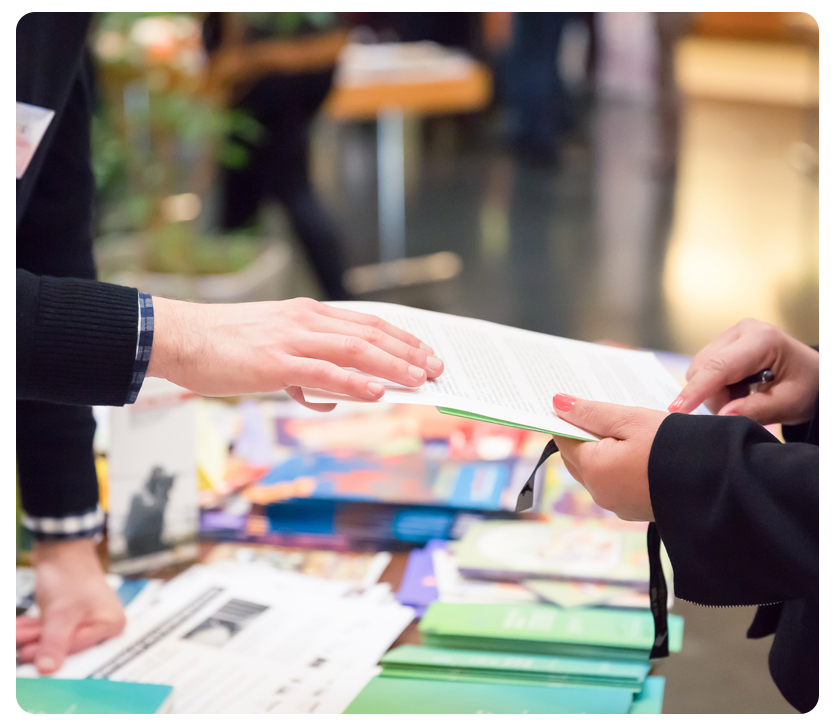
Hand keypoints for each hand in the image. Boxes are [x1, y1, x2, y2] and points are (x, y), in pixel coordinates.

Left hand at [16, 539, 125, 673]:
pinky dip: (36, 628)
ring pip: (57, 637)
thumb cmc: (70, 575)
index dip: (53, 654)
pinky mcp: (73, 614)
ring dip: (33, 636)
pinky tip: (20, 627)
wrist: (62, 548)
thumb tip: (47, 669)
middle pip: (68, 646)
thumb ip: (55, 643)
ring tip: (16, 633)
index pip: (80, 649)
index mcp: (111, 624)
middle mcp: (103, 623)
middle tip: (19, 645)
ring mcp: (88, 618)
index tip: (29, 655)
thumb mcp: (61, 613)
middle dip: (40, 644)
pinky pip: (53, 628)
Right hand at [147, 297, 443, 410]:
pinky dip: (354, 381)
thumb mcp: (271, 350)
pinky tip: (376, 392)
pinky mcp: (276, 361)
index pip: (366, 322)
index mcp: (307, 314)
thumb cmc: (223, 345)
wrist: (180, 336)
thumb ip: (303, 371)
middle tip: (436, 367)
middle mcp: (306, 320)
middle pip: (370, 333)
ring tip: (419, 380)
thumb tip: (326, 398)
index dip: (400, 336)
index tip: (424, 351)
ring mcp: (292, 339)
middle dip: (408, 351)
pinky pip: (323, 371)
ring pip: (355, 349)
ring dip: (392, 365)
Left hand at [551, 393, 667, 520]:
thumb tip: (557, 403)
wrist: (717, 483)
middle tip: (599, 411)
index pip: (563, 439)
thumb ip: (591, 413)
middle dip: (583, 434)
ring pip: (596, 471)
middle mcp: (599, 492)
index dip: (568, 419)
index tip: (576, 403)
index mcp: (593, 469)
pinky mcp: (635, 509)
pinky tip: (636, 449)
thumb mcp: (631, 420)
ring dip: (602, 450)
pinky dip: (617, 465)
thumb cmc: (673, 446)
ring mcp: (617, 504)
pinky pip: (614, 482)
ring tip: (621, 427)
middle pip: (576, 457)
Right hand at [668, 318, 817, 424]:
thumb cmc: (807, 386)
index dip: (696, 390)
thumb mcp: (789, 403)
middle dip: (713, 396)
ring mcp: (731, 334)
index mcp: (762, 340)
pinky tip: (739, 388)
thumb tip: (722, 416)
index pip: (719, 367)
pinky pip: (704, 368)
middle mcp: (742, 330)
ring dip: (715, 392)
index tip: (677, 409)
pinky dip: (716, 385)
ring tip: (745, 396)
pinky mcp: (724, 342)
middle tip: (741, 409)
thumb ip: (756, 410)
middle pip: (703, 368)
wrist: (814, 374)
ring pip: (700, 370)